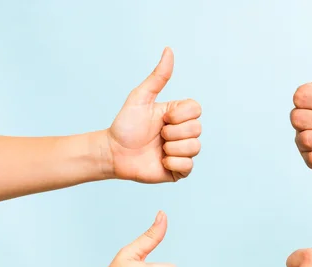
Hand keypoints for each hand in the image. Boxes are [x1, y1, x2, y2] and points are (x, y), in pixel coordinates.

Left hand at [107, 48, 201, 182]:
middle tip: (157, 134)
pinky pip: (188, 166)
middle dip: (173, 132)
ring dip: (172, 148)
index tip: (162, 118)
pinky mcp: (178, 170)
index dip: (180, 115)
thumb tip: (168, 50)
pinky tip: (160, 161)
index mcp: (178, 115)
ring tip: (158, 149)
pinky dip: (172, 163)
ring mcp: (182, 152)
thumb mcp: (141, 97)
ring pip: (195, 148)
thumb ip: (158, 77)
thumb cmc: (125, 125)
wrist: (113, 153)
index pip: (196, 110)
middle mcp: (183, 133)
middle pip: (197, 129)